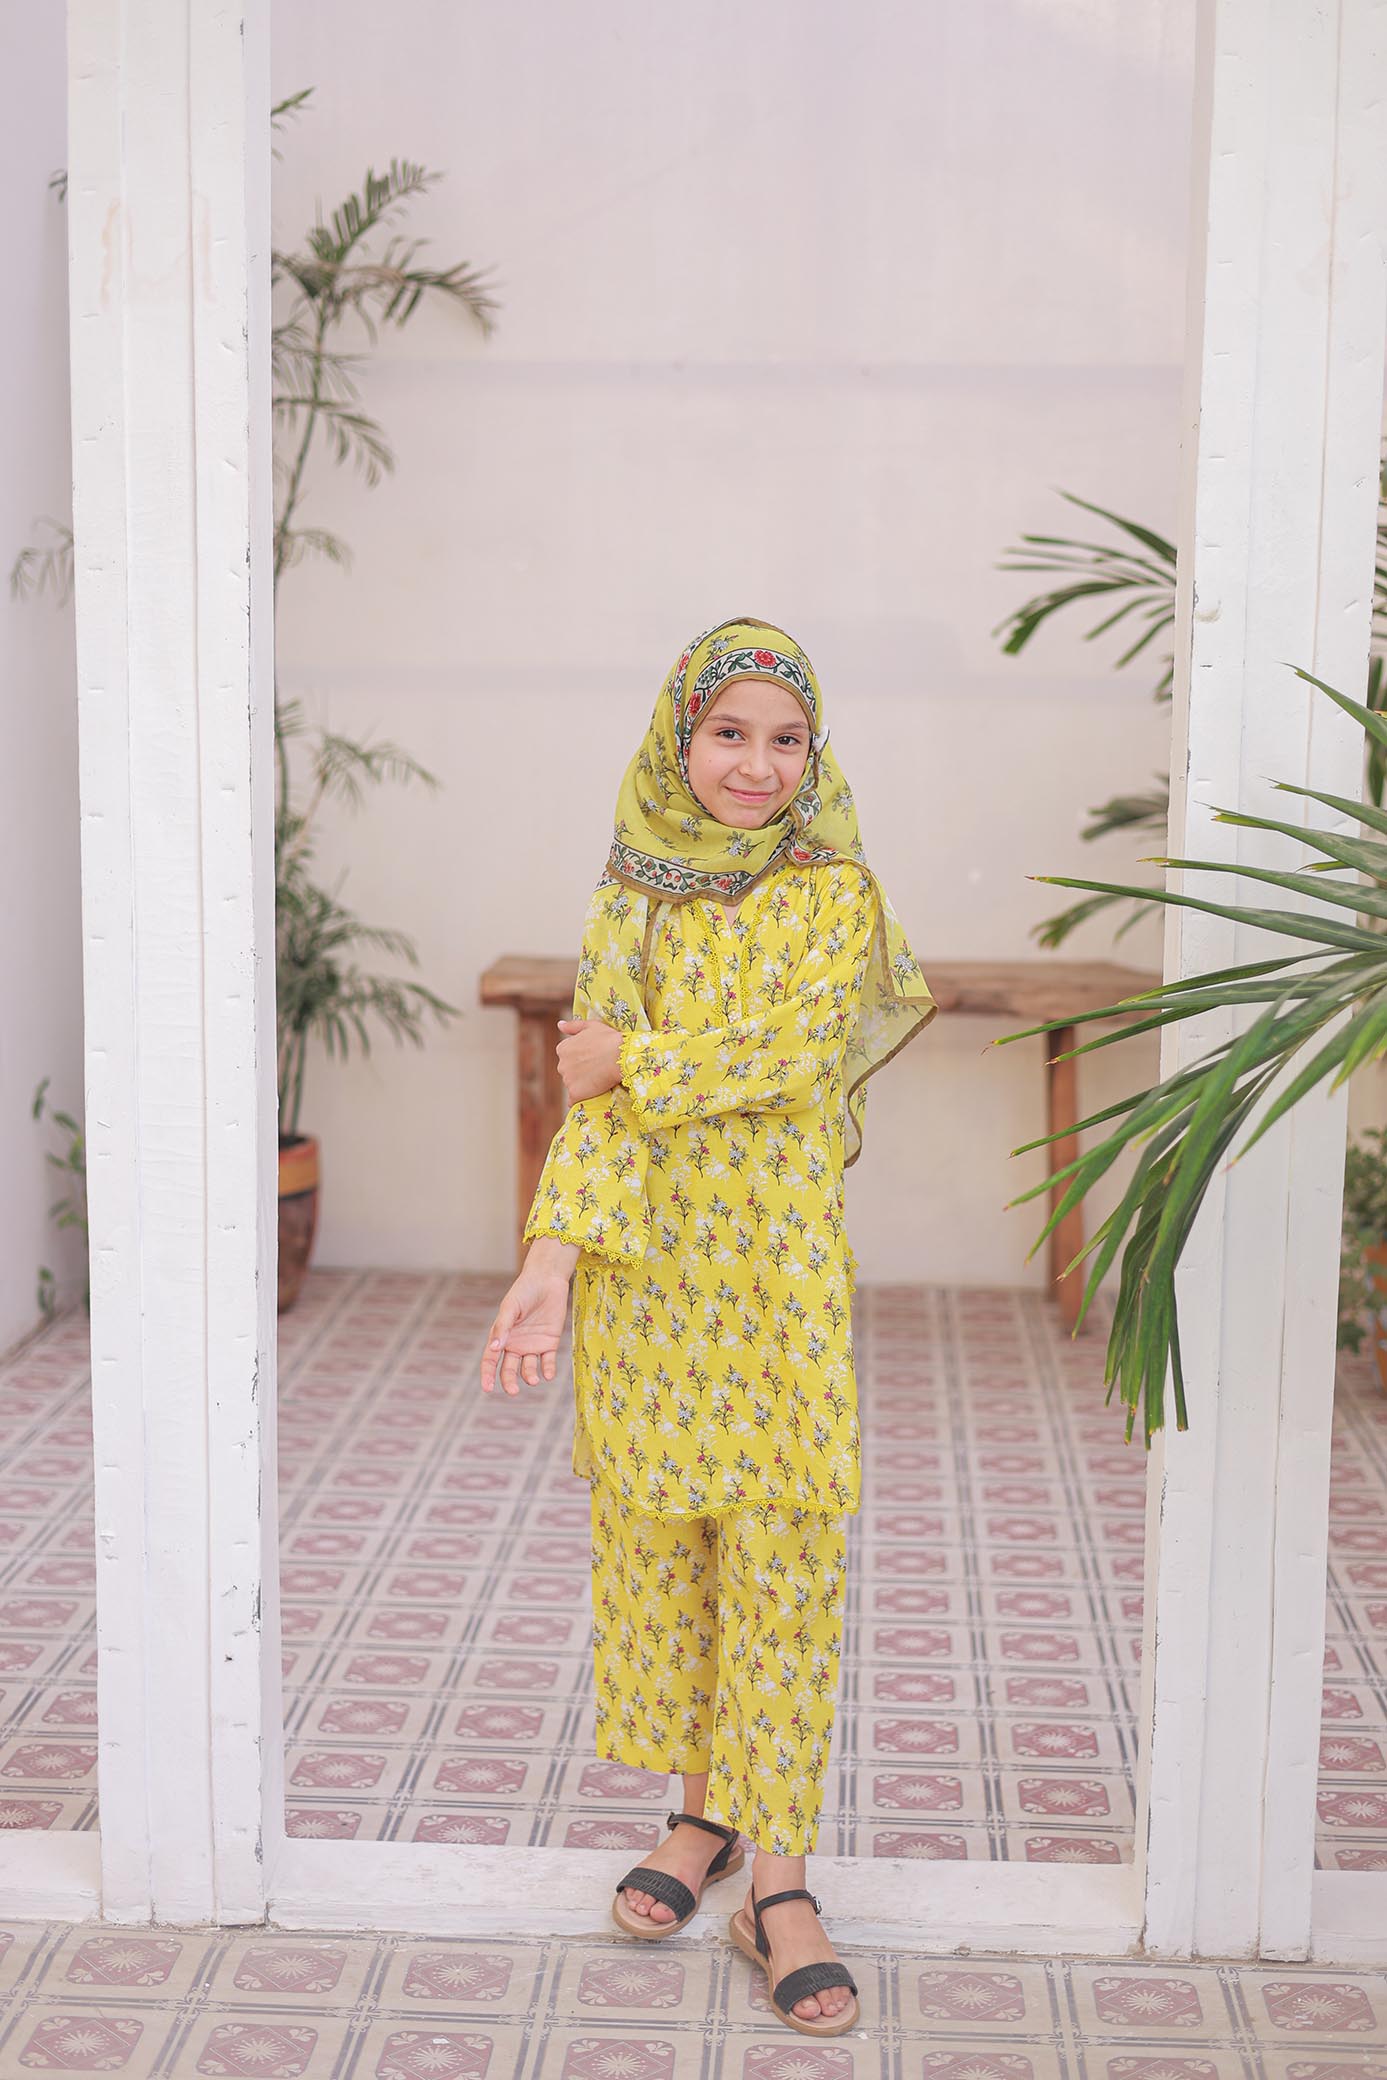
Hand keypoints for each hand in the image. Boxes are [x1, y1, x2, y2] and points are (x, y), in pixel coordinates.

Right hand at [481, 1240, 576, 1394]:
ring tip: (533, 1380)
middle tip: (513, 1391)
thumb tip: (493, 1348)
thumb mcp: (510, 1307)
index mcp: (501, 1337)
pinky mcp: (550, 1343)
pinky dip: (548, 1370)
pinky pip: (548, 1361)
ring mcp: (532, 1345)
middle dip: (509, 1382)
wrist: (548, 1280)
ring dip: (529, 1376)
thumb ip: (503, 1327)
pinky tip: (548, 1375)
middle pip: (509, 1369)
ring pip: (528, 1368)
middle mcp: (515, 1344)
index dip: (487, 1375)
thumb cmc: (524, 1291)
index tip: (487, 1388)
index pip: (491, 1360)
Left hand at [556, 1018, 624, 1103]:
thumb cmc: (609, 1038)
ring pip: (572, 1085)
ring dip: (582, 1085)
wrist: (621, 1056)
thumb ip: (573, 1026)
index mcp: (562, 1048)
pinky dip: (580, 1099)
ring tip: (598, 1081)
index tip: (593, 1060)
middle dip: (580, 1073)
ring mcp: (567, 1080)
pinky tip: (591, 1096)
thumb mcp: (591, 1026)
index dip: (581, 1060)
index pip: (567, 1058)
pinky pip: (573, 1101)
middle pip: (568, 1072)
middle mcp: (561, 1064)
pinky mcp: (575, 1093)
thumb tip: (559, 1025)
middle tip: (597, 1071)